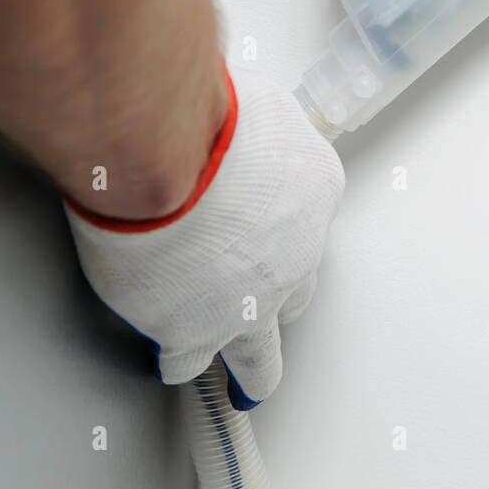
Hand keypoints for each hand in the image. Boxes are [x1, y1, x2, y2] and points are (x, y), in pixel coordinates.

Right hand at [64, 69, 343, 408]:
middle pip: (298, 295)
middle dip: (281, 301)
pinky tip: (175, 362)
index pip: (308, 220)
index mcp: (316, 194)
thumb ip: (264, 126)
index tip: (265, 226)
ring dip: (251, 367)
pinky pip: (189, 360)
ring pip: (260, 356)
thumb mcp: (265, 103)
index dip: (281, 225)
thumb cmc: (215, 122)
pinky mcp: (195, 331)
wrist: (173, 162)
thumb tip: (252, 122)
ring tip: (246, 385)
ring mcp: (249, 304)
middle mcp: (295, 258)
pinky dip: (180, 359)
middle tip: (267, 308)